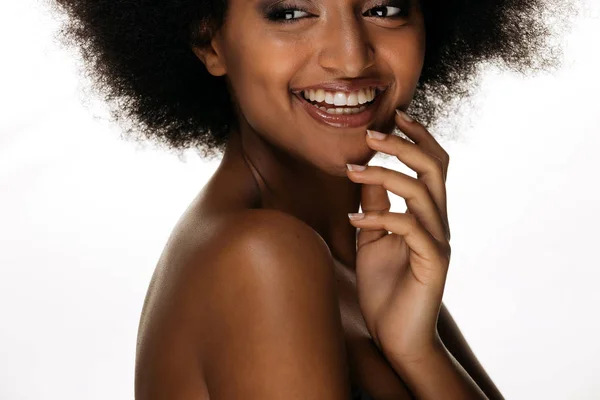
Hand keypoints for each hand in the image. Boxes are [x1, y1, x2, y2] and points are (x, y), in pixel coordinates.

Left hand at [346, 109, 450, 361]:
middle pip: (434, 167)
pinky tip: (354, 219)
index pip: (432, 164)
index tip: (392, 114)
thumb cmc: (384, 288)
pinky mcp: (434, 262)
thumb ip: (375, 205)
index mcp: (426, 213)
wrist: (396, 335)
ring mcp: (439, 240)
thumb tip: (364, 172)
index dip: (417, 136)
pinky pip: (410, 227)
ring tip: (351, 169)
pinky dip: (380, 217)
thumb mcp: (372, 237)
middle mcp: (438, 222)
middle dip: (404, 144)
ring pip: (422, 192)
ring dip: (384, 174)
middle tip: (370, 133)